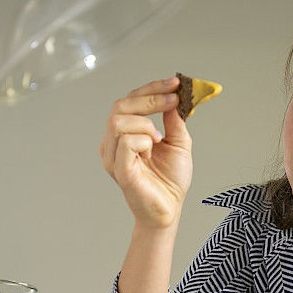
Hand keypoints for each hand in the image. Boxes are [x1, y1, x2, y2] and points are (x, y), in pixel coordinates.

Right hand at [99, 77, 192, 228]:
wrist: (169, 210)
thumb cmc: (170, 181)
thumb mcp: (178, 143)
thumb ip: (174, 120)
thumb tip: (174, 96)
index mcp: (125, 134)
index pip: (130, 101)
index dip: (151, 88)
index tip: (175, 83)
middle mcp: (113, 143)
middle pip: (120, 105)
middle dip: (149, 99)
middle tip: (173, 100)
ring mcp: (113, 156)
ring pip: (119, 121)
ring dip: (145, 124)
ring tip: (158, 139)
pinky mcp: (119, 169)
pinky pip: (125, 142)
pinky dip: (143, 141)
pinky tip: (151, 152)